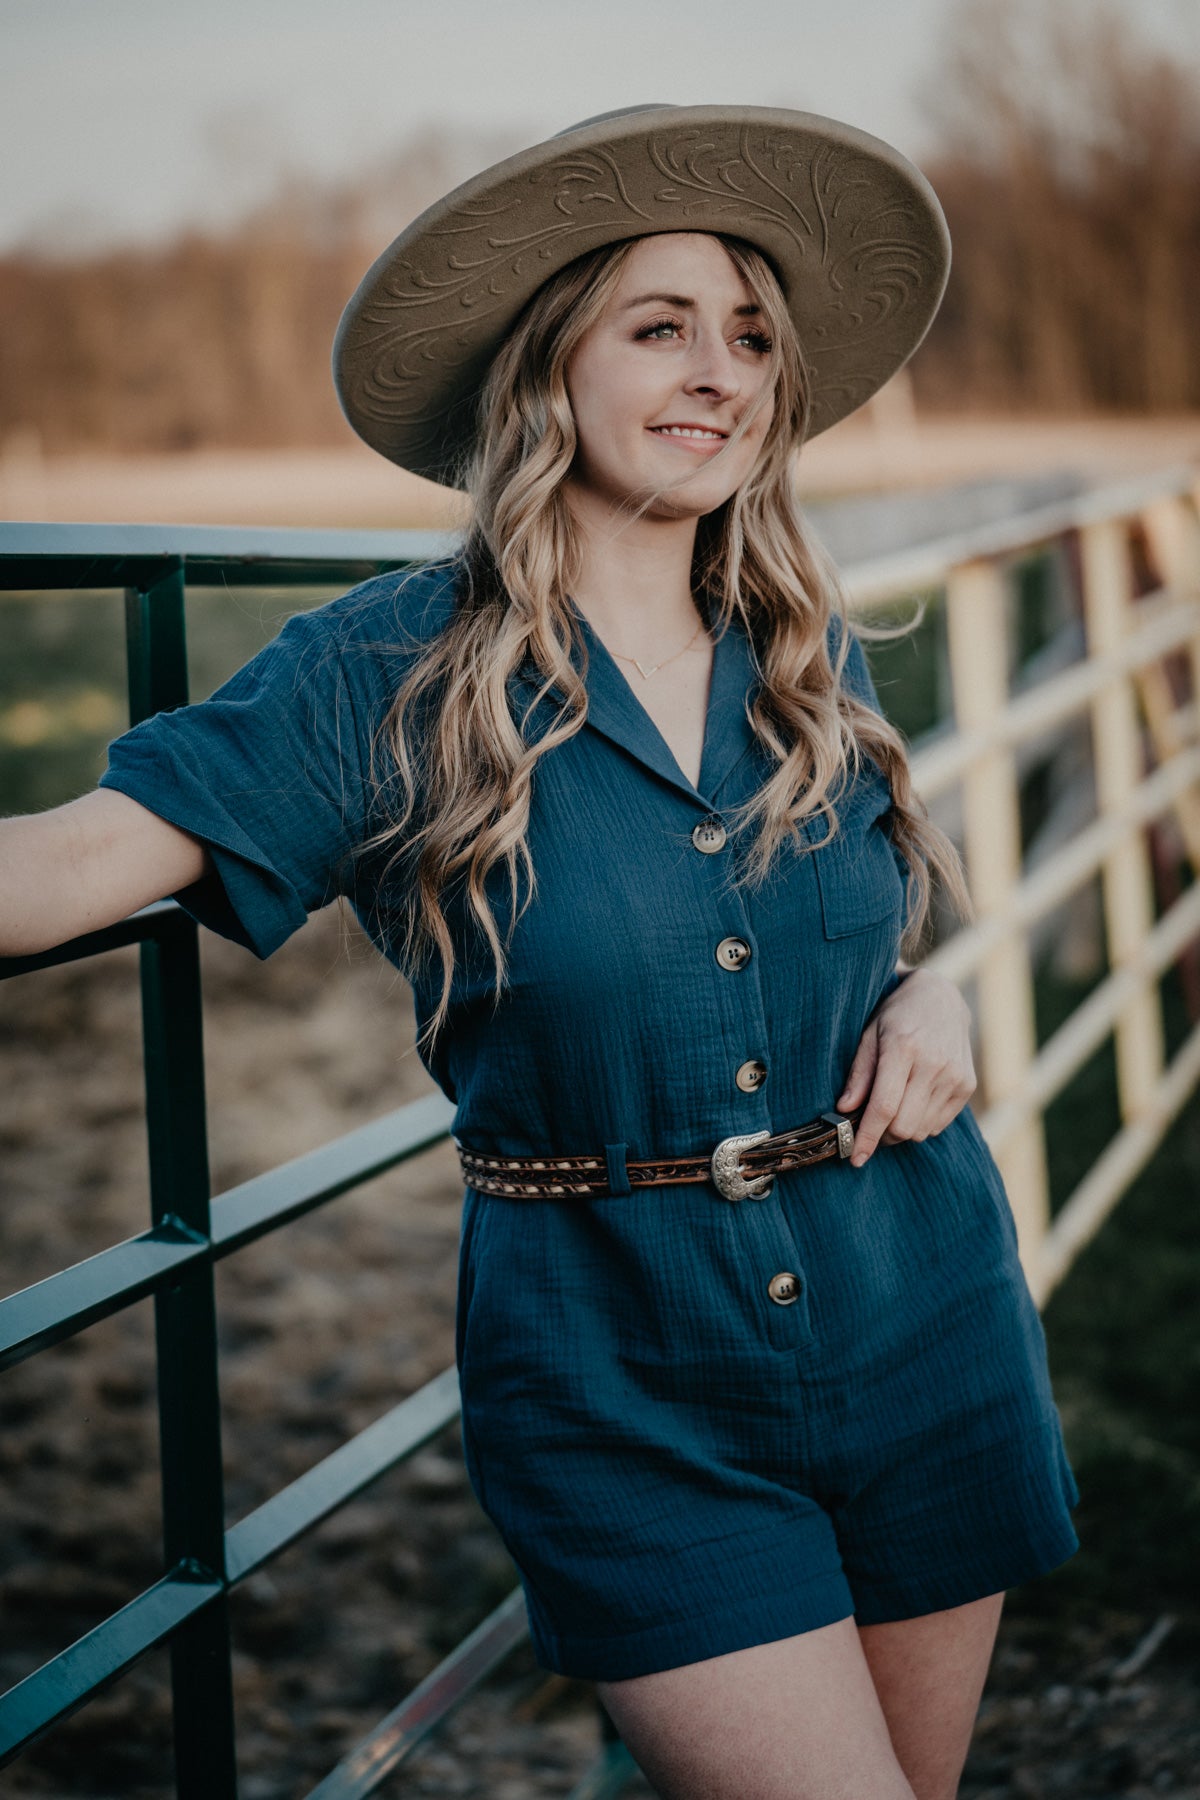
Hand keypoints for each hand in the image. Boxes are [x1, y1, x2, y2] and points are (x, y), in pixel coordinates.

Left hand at [835, 969, 976, 1167]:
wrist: (941, 999)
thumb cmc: (896, 1016)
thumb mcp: (869, 1034)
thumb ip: (859, 1073)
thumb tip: (844, 1110)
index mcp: (903, 1048)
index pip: (884, 1107)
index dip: (867, 1137)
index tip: (855, 1158)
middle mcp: (934, 1064)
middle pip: (903, 1126)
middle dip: (882, 1136)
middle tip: (869, 1127)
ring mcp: (955, 1076)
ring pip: (921, 1130)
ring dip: (900, 1131)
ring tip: (891, 1111)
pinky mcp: (967, 1086)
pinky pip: (938, 1125)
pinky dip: (920, 1124)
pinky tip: (912, 1103)